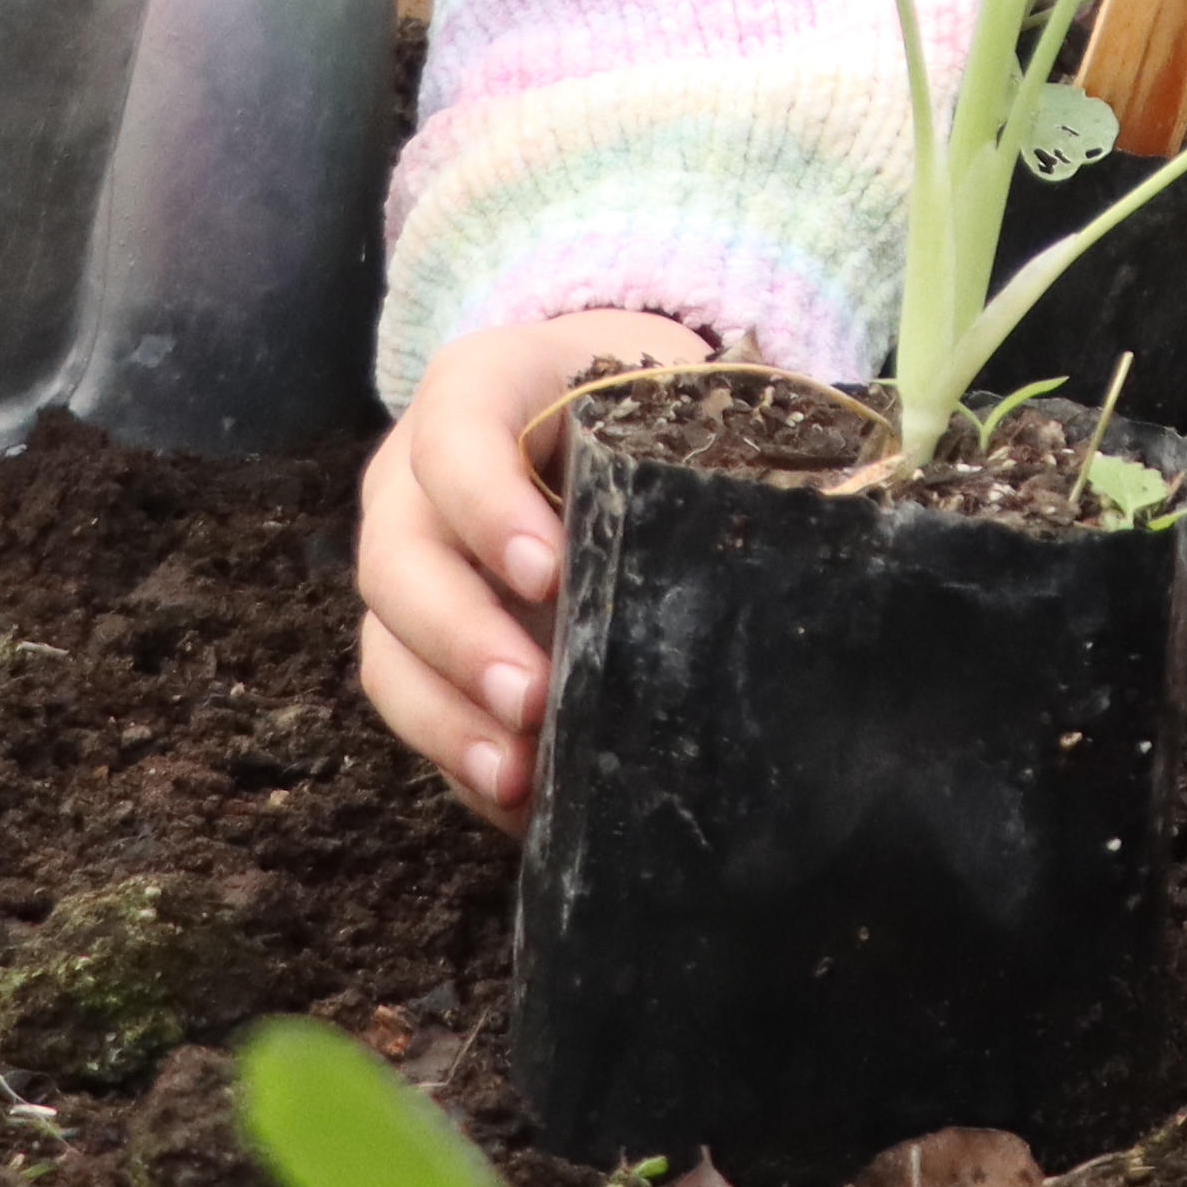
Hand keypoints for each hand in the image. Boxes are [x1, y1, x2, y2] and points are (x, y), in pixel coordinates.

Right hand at [356, 305, 706, 826]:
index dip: (488, 506)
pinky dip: (455, 753)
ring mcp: (406, 561)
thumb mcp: (665, 389)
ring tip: (516, 774)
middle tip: (534, 698)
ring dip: (447, 716)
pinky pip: (410, 703)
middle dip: (463, 636)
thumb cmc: (644, 401)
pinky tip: (515, 797)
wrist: (601, 415)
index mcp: (480, 389)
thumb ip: (701, 434)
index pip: (457, 434)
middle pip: (398, 557)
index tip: (549, 574)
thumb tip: (799, 509)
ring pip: (387, 642)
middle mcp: (414, 477)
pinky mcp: (413, 638)